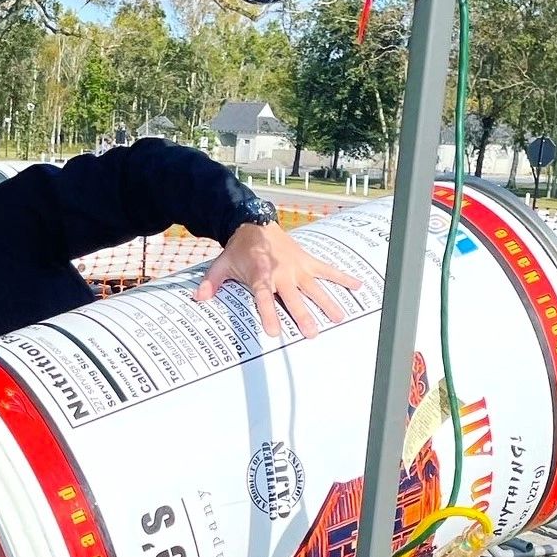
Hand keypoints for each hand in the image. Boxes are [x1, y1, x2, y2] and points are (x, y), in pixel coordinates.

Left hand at [193, 222, 360, 338]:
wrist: (254, 222)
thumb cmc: (238, 249)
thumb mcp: (221, 265)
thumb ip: (211, 282)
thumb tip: (198, 298)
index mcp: (261, 275)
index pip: (264, 299)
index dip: (269, 315)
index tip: (274, 333)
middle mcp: (282, 273)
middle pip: (294, 299)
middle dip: (303, 316)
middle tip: (313, 334)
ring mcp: (297, 267)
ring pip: (314, 288)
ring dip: (327, 302)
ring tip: (339, 318)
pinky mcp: (307, 261)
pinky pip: (327, 270)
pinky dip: (343, 277)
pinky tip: (358, 286)